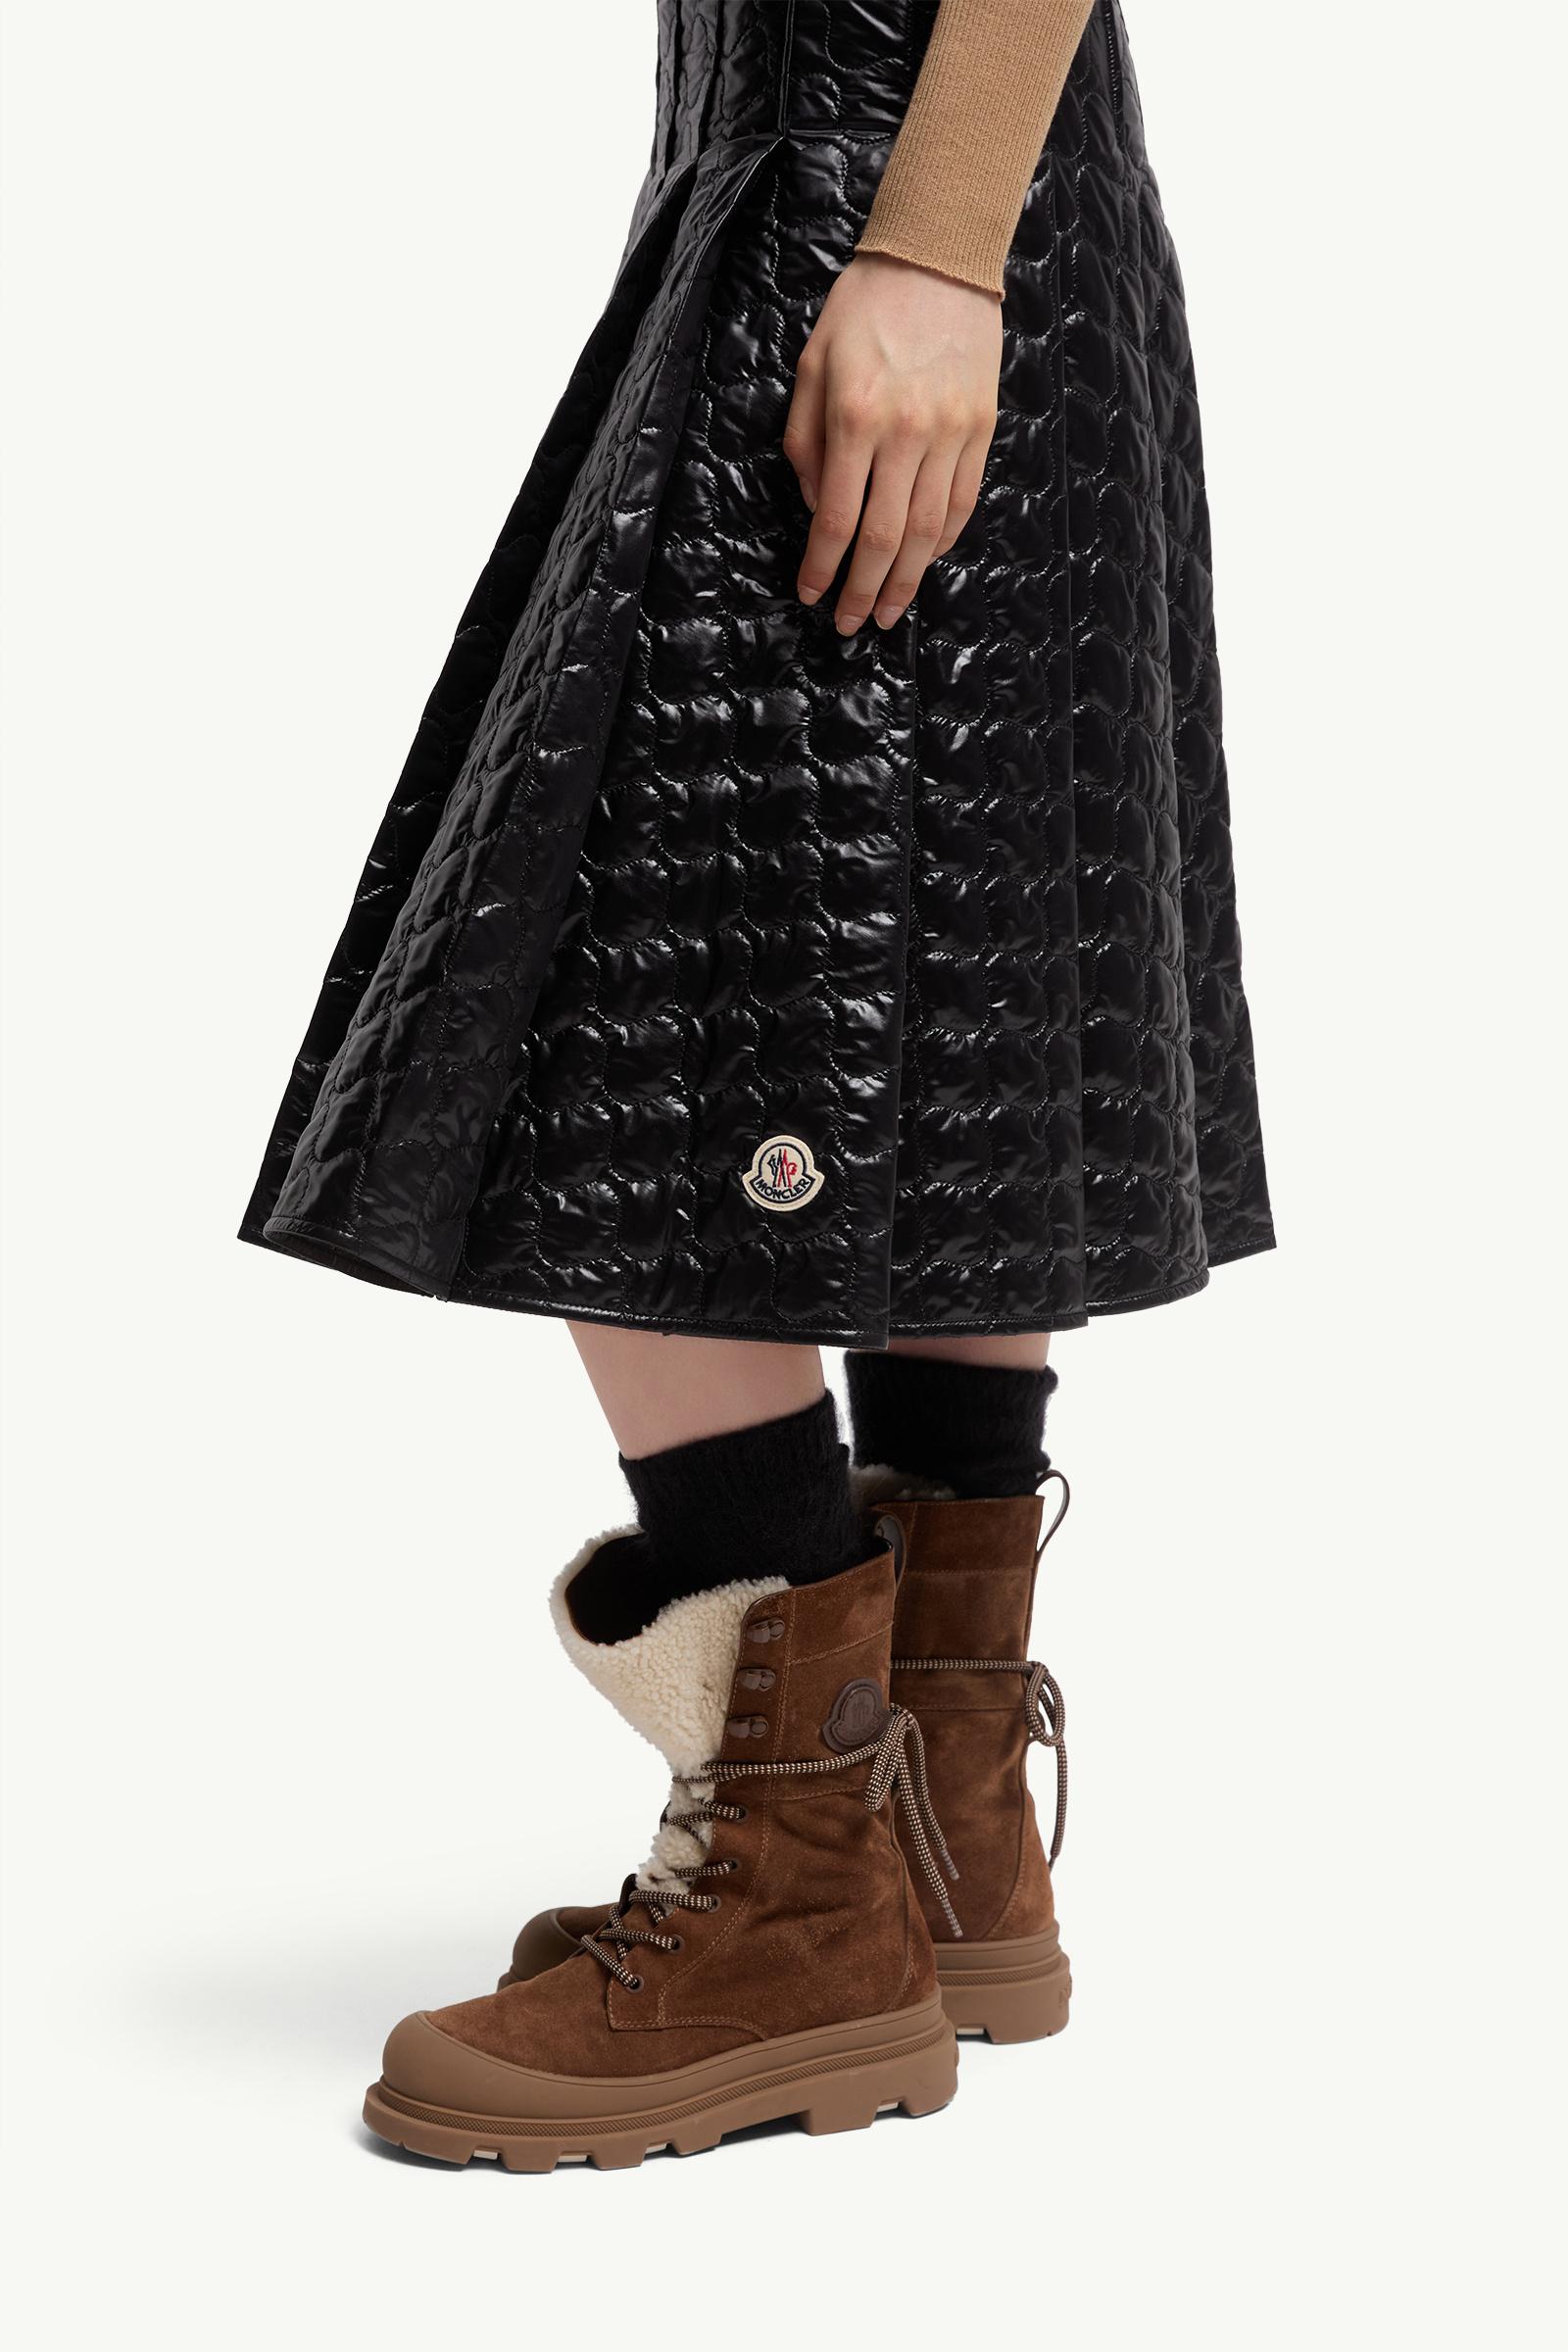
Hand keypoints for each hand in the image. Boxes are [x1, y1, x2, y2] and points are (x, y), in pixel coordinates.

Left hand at [783, 250, 1001, 634]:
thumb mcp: (811, 366)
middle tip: (850, 624)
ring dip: (905, 581)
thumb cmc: (863, 308)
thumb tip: (820, 510)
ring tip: (888, 611)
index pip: (837, 519)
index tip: (810, 594)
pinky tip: (922, 562)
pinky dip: (940, 542)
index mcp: (856, 417)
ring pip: (927, 532)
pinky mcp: (981, 430)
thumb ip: (805, 443)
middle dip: (863, 591)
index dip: (821, 568)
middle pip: (884, 539)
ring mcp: (950, 434)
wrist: (938, 258)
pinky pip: (961, 504)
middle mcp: (906, 433)